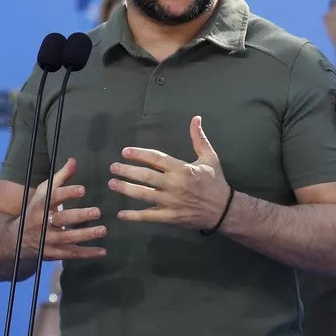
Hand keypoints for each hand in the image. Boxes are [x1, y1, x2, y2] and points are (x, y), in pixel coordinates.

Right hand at [19, 158, 106, 260]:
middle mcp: (42, 222)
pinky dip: (87, 253)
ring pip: (67, 238)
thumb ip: (60, 177)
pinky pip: (71, 254)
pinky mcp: (52, 253)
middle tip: (98, 212)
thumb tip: (74, 160)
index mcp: (40, 204)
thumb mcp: (44, 192)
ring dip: (86, 235)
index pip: (53, 197)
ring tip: (103, 230)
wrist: (16, 238)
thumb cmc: (36, 209)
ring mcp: (47, 240)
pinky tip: (102, 251)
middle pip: (61, 219)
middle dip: (79, 216)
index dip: (67, 193)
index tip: (83, 189)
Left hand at [109, 116, 232, 229]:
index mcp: (182, 169)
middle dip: (127, 171)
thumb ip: (199, 139)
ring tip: (112, 184)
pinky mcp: (169, 217)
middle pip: (145, 176)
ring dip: (126, 189)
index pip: (156, 158)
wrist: (223, 210)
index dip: (139, 154)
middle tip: (113, 167)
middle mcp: (174, 184)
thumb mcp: (210, 158)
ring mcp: (170, 202)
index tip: (125, 152)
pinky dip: (134, 216)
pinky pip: (148, 216)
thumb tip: (195, 118)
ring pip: (143, 195)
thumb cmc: (215, 182)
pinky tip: (121, 213)